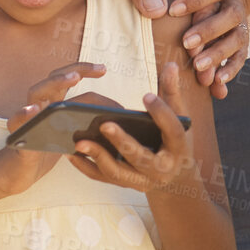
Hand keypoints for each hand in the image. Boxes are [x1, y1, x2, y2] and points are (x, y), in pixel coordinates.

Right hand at [0, 61, 107, 197]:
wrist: (17, 172)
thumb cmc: (45, 151)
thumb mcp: (69, 136)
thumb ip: (84, 124)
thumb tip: (114, 119)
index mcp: (52, 104)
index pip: (67, 80)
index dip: (83, 71)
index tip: (103, 69)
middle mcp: (38, 106)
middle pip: (53, 79)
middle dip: (74, 71)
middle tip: (94, 69)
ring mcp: (26, 119)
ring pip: (35, 93)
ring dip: (53, 85)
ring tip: (71, 80)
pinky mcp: (18, 137)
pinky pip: (17, 123)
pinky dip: (23, 115)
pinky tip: (32, 111)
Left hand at [67, 61, 193, 193]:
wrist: (174, 177)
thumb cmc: (171, 139)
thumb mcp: (177, 117)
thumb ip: (171, 91)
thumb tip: (170, 65)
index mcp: (178, 149)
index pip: (172, 130)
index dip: (161, 113)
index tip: (145, 95)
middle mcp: (161, 169)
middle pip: (140, 157)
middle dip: (122, 141)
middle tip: (104, 124)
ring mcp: (141, 180)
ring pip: (117, 171)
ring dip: (97, 156)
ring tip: (79, 142)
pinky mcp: (124, 184)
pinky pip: (102, 177)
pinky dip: (85, 166)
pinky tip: (70, 152)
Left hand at [165, 0, 249, 97]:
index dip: (195, 0)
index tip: (172, 10)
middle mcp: (235, 4)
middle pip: (229, 18)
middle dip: (208, 31)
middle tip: (186, 43)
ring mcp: (241, 25)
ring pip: (236, 40)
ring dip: (219, 54)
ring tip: (198, 66)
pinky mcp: (242, 42)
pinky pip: (241, 57)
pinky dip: (231, 70)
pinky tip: (216, 83)